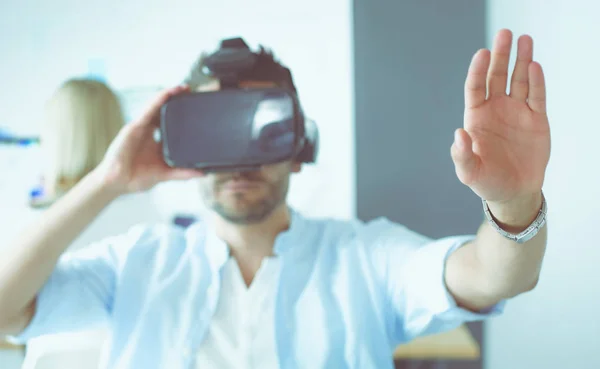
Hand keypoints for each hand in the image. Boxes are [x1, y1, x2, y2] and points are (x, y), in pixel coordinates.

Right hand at [95, 85, 203, 193]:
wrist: (116, 183)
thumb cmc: (136, 178)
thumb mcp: (165, 174)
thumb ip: (182, 173)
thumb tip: (203, 173)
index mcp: (156, 141)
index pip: (170, 123)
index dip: (181, 115)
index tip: (195, 107)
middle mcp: (148, 132)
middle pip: (163, 111)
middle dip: (176, 100)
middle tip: (191, 92)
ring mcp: (141, 128)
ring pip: (156, 106)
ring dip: (169, 95)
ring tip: (183, 87)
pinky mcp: (134, 127)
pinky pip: (148, 111)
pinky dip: (158, 100)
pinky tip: (168, 93)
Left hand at [451, 29, 550, 212]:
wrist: (514, 192)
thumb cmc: (487, 181)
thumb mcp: (469, 172)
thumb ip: (462, 154)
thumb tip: (458, 135)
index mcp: (476, 117)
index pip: (475, 88)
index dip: (477, 71)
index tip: (482, 53)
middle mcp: (495, 109)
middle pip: (497, 77)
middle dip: (500, 56)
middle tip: (504, 33)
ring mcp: (516, 112)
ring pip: (518, 81)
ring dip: (521, 60)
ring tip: (524, 39)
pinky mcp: (536, 119)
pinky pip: (536, 96)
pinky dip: (536, 82)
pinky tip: (535, 65)